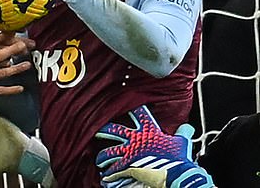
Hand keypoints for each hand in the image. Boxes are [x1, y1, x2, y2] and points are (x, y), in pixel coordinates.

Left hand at [95, 105, 213, 187]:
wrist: (178, 174)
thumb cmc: (180, 158)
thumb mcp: (182, 142)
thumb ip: (183, 133)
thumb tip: (188, 127)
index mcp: (149, 131)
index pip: (140, 114)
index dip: (132, 108)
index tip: (126, 106)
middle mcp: (136, 139)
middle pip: (114, 130)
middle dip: (104, 130)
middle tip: (96, 131)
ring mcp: (130, 152)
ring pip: (110, 152)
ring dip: (103, 157)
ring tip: (100, 161)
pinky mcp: (129, 166)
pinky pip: (115, 170)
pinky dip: (109, 175)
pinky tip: (105, 178)